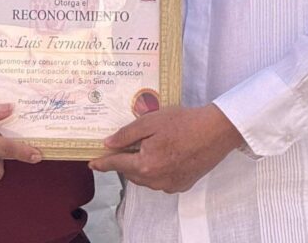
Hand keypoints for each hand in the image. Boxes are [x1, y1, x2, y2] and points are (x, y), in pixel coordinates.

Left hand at [88, 104, 243, 192]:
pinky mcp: (182, 185)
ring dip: (140, 166)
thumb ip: (126, 134)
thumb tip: (107, 144)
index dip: (103, 163)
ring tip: (146, 148)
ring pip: (145, 178)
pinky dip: (156, 170)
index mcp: (146, 164)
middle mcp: (156, 180)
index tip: (92, 163)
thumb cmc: (183, 122)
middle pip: (131, 173)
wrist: (216, 131)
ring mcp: (170, 185)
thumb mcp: (151, 121)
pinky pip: (160, 181)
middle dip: (124, 161)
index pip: (117, 164)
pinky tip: (164, 155)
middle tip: (123, 147)